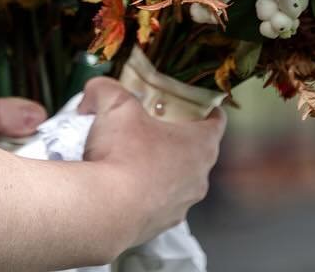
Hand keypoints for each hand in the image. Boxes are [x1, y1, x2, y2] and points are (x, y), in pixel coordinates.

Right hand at [78, 77, 225, 248]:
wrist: (104, 209)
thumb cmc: (122, 155)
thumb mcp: (114, 105)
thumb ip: (107, 89)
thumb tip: (97, 88)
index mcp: (201, 145)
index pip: (216, 120)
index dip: (203, 108)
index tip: (188, 103)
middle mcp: (199, 178)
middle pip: (195, 150)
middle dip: (173, 138)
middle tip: (149, 127)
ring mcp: (182, 205)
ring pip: (176, 180)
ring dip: (158, 169)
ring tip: (129, 158)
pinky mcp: (161, 225)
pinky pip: (156, 203)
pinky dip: (143, 194)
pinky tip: (120, 185)